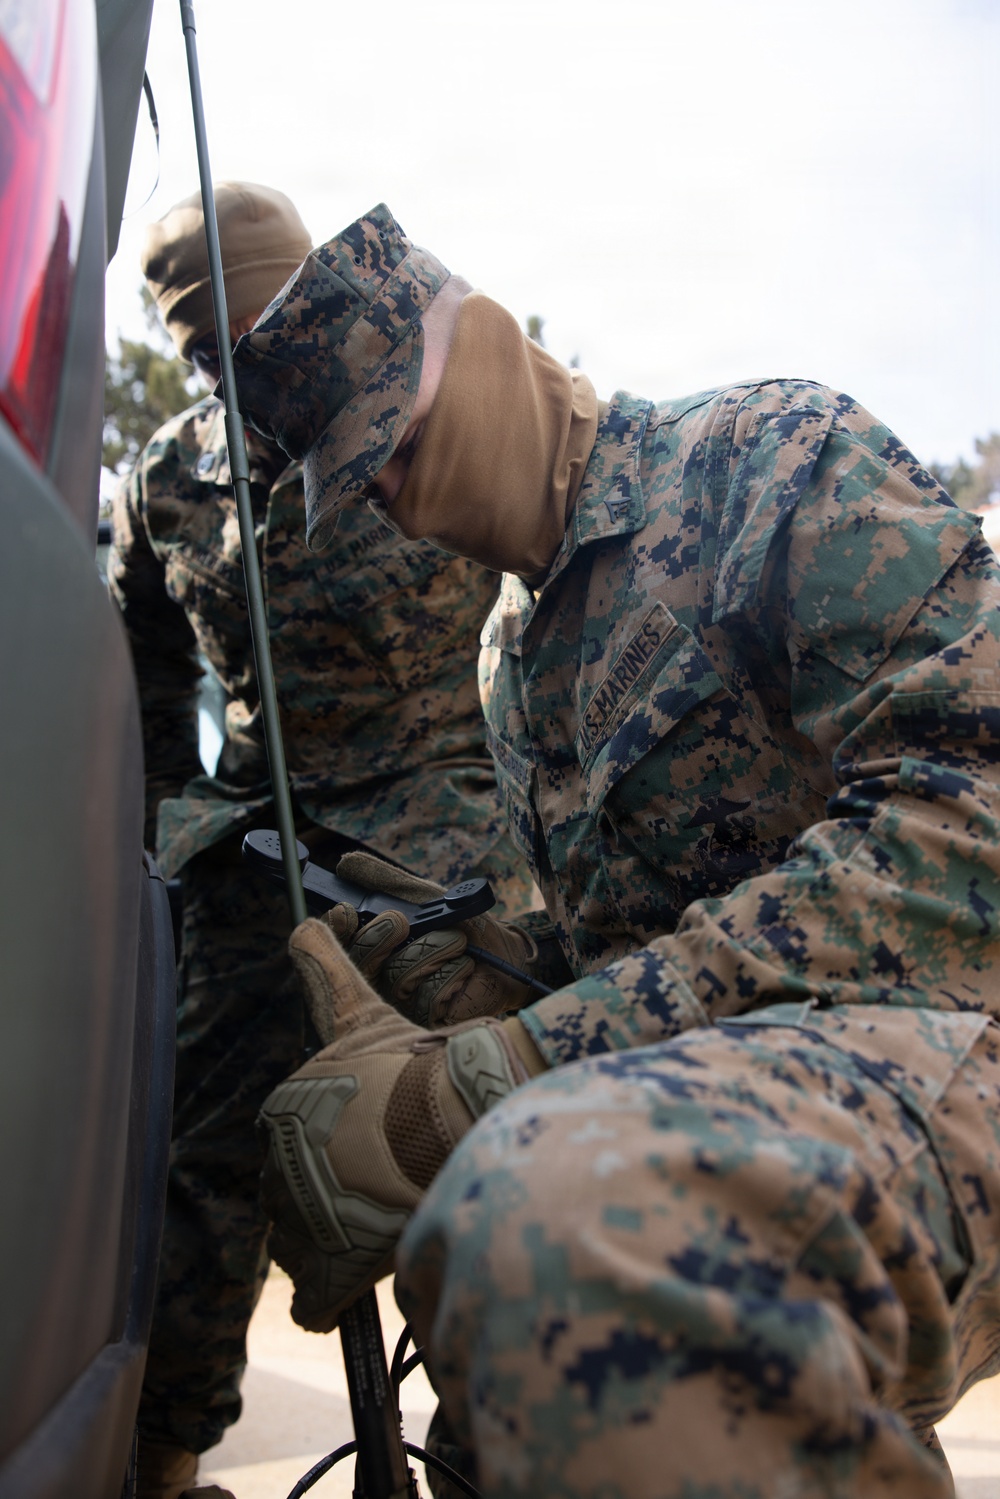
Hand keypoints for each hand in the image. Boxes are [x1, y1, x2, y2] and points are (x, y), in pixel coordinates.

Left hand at [259, 917, 534, 1331]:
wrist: (459, 1117)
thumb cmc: (419, 1066)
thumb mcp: (364, 1010)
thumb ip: (325, 967)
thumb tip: (300, 923)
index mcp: (284, 1108)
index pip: (294, 1134)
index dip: (339, 1136)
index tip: (379, 1135)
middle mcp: (278, 1167)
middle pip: (299, 1188)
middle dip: (336, 1187)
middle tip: (393, 1176)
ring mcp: (301, 1223)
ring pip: (305, 1241)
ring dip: (339, 1237)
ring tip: (391, 1217)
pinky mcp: (329, 1273)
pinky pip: (315, 1301)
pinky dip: (334, 1298)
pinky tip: (361, 1281)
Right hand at [323, 849, 540, 1026]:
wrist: (505, 952)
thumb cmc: (463, 926)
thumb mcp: (425, 896)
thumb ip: (386, 881)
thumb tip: (347, 865)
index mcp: (376, 946)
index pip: (339, 941)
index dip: (337, 928)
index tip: (347, 913)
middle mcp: (381, 976)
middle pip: (361, 959)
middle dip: (383, 934)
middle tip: (403, 922)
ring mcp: (404, 1002)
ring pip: (400, 975)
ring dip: (435, 949)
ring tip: (457, 944)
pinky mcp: (429, 1019)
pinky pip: (429, 995)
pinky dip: (453, 972)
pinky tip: (465, 970)